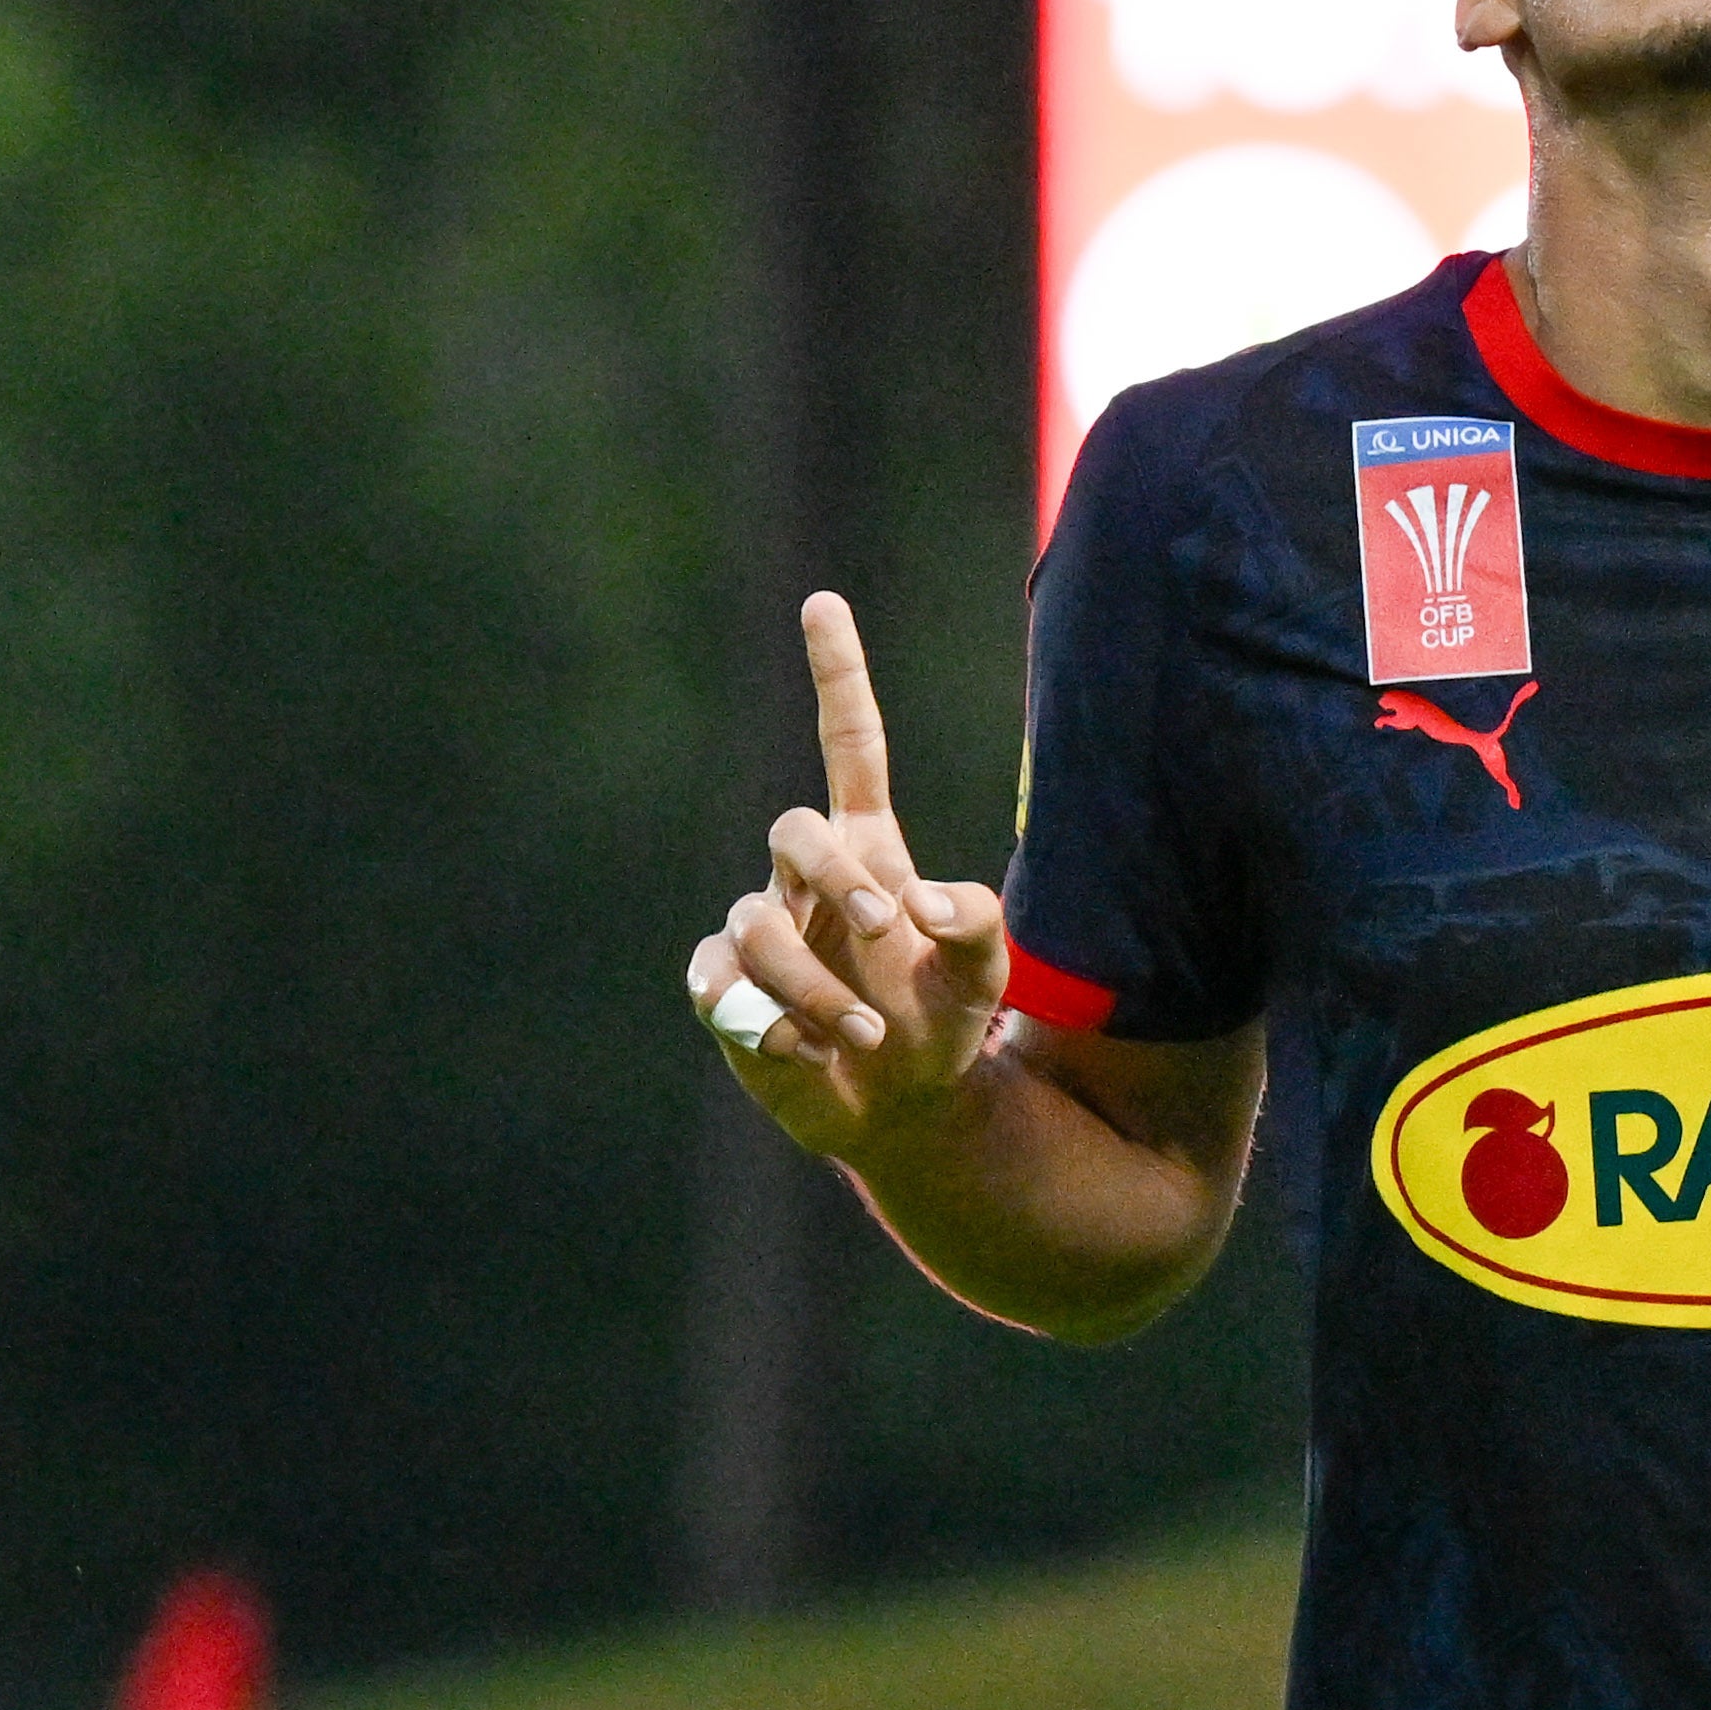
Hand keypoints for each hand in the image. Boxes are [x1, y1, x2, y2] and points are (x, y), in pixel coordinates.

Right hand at [681, 594, 1008, 1158]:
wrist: (906, 1106)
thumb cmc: (945, 1021)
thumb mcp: (988, 974)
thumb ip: (978, 925)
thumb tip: (922, 900)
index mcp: (872, 852)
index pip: (850, 748)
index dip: (839, 679)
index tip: (824, 604)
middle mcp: (806, 881)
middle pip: (793, 832)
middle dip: (834, 876)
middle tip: (887, 927)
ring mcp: (759, 932)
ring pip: (761, 930)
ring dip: (821, 989)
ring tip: (869, 1037)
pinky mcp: (724, 990)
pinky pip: (722, 987)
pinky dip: (768, 1024)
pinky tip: (805, 1051)